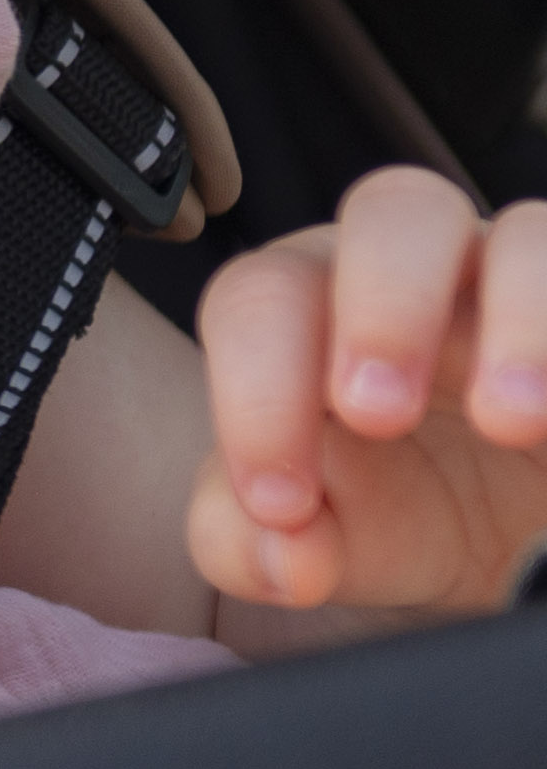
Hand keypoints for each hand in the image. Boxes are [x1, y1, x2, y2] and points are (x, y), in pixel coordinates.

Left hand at [188, 170, 546, 616]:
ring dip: (518, 317)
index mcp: (314, 306)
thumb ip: (249, 541)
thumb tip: (278, 554)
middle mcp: (416, 270)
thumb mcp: (327, 538)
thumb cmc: (406, 506)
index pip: (259, 300)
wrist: (520, 537)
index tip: (283, 505)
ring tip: (510, 421)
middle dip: (381, 310)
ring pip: (525, 234)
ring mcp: (521, 280)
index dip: (256, 393)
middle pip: (390, 214)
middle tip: (377, 415)